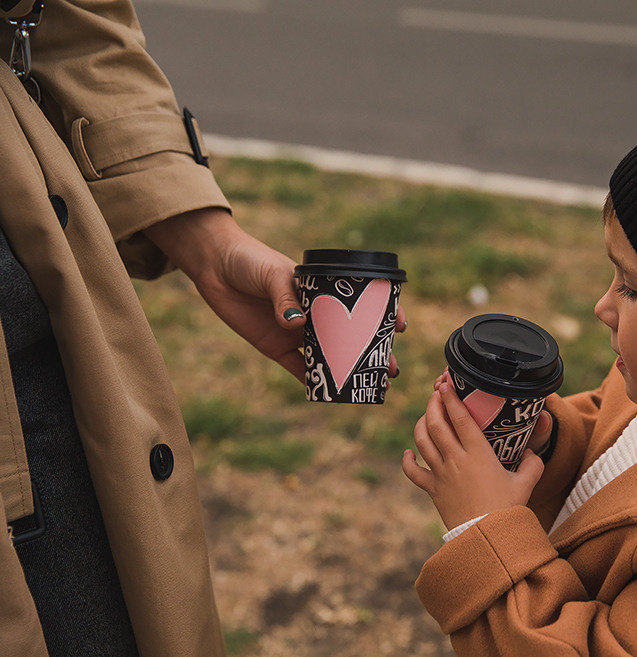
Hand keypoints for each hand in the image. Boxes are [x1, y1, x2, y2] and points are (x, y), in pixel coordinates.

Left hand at [146, 208, 407, 381]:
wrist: (215, 267)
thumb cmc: (250, 261)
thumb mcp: (273, 274)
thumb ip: (285, 298)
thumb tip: (297, 324)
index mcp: (324, 291)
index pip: (362, 304)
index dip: (385, 315)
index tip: (401, 327)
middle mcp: (316, 314)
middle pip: (352, 337)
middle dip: (374, 354)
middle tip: (392, 369)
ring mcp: (298, 333)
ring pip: (331, 357)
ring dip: (350, 372)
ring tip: (371, 386)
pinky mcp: (277, 347)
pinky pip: (299, 370)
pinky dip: (315, 384)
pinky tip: (332, 395)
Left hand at [402, 381, 543, 529]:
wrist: (486, 538)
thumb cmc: (507, 510)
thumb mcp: (526, 483)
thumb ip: (532, 464)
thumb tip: (531, 453)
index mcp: (478, 454)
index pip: (460, 418)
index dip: (451, 398)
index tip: (446, 384)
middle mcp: (456, 459)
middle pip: (436, 424)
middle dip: (434, 404)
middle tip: (436, 392)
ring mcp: (441, 474)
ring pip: (422, 441)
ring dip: (422, 424)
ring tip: (427, 414)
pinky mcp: (433, 490)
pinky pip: (413, 472)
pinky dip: (408, 460)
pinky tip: (409, 452)